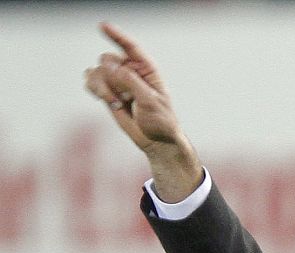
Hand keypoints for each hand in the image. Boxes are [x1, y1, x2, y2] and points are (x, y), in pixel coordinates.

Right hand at [84, 23, 203, 199]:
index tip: (102, 26)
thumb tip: (107, 64)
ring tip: (116, 103)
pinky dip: (94, 90)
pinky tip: (108, 101)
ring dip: (102, 88)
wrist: (157, 141)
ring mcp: (117, 80)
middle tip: (121, 98)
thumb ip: (130, 81)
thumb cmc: (160, 121)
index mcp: (145, 68)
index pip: (130, 46)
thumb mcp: (149, 100)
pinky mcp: (108, 92)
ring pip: (96, 71)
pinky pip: (91, 81)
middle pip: (107, 60)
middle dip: (109, 78)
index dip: (116, 35)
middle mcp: (130, 70)